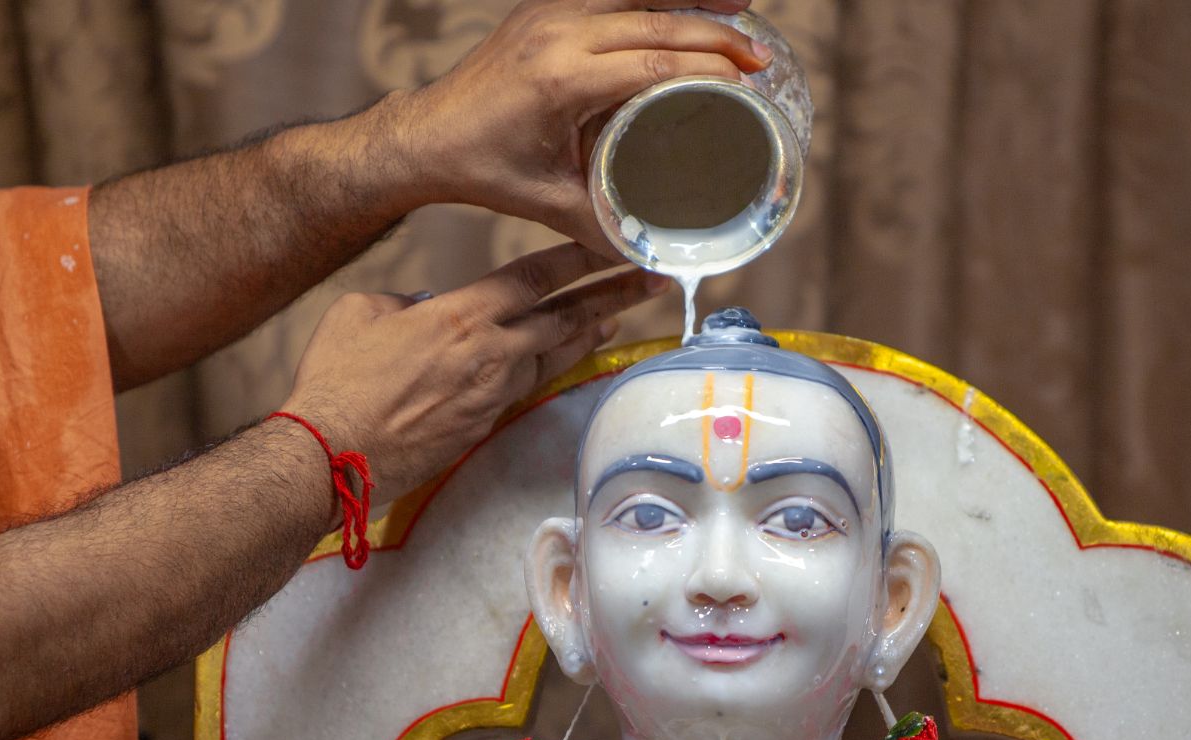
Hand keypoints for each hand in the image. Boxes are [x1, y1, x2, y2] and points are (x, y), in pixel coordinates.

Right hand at [283, 242, 667, 497]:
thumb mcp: (362, 312)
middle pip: (566, 317)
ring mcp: (494, 393)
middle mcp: (491, 353)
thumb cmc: (337, 381)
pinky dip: (556, 368)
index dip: (580, 259)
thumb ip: (408, 301)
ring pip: (556, 354)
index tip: (617, 246)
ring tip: (619, 318)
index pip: (535, 277)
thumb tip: (427, 309)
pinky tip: (568, 360)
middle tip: (652, 281)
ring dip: (591, 333)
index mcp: (463, 316)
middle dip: (614, 296)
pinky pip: (531, 386)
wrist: (334, 454)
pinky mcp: (488, 424)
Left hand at [387, 0, 771, 249]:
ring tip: (743, 13)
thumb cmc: (485, 171)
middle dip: (716, 36)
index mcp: (559, 80)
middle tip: (762, 58)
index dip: (705, 72)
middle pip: (655, 22)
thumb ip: (607, 230)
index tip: (747, 87)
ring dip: (694, 2)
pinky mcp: (548, 6)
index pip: (651, 65)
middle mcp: (556, 34)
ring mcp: (550, 12)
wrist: (428, 135)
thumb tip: (659, 264)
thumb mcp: (550, 206)